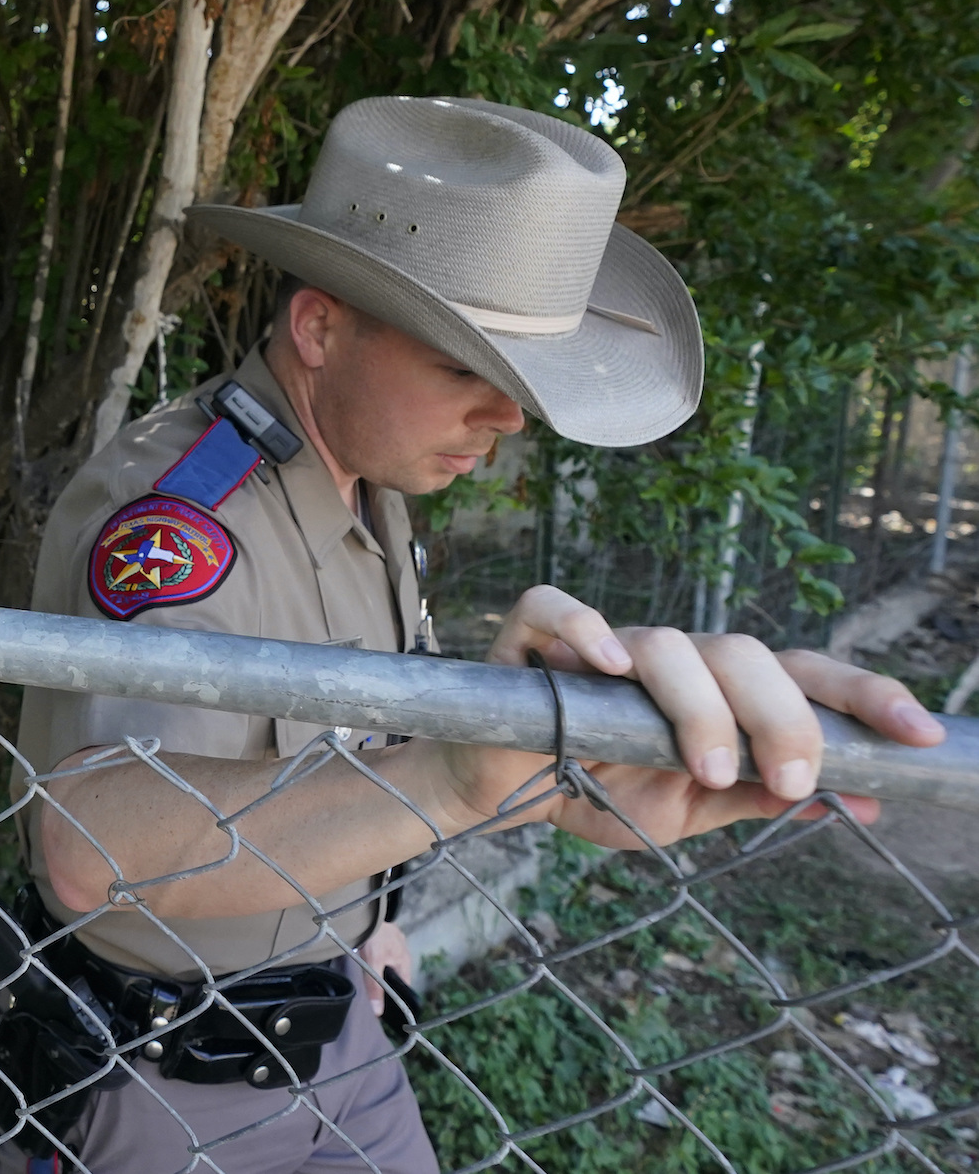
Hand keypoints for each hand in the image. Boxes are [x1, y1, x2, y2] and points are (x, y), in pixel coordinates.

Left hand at [354, 921, 410, 1014]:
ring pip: (388, 959)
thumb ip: (375, 986)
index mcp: (404, 960)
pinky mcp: (384, 932)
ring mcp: (394, 939)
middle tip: (373, 989)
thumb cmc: (373, 937)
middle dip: (386, 980)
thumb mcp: (372, 964)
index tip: (386, 1005)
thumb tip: (378, 1011)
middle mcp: (402, 950)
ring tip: (367, 972)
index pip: (404, 985)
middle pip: (395, 972)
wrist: (365, 910)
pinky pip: (382, 947)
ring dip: (380, 965)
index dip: (396, 996)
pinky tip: (365, 954)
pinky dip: (376, 953)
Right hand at [441, 586, 944, 848]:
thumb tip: (864, 800)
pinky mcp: (530, 637)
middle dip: (783, 715)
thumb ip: (760, 799)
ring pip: (669, 643)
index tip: (919, 736)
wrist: (499, 797)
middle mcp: (669, 657)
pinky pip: (557, 608)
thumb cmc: (594, 790)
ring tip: (708, 770)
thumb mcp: (687, 811)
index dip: (863, 695)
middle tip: (793, 780)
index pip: (801, 674)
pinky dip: (586, 627)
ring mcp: (602, 642)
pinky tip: (610, 667)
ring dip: (700, 707)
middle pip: (745, 653)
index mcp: (715, 691)